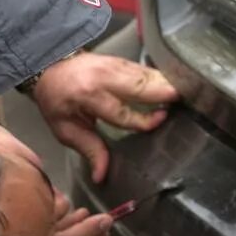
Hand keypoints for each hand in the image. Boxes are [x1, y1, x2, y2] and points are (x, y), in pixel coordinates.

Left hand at [32, 52, 178, 182]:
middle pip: (139, 84)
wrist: (48, 67)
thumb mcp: (66, 130)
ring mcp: (112, 65)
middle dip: (163, 90)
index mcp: (87, 96)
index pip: (121, 111)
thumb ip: (89, 149)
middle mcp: (103, 78)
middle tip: (185, 97)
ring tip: (187, 89)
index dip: (142, 118)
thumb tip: (101, 175)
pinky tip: (174, 80)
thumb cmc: (57, 101)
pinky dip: (160, 75)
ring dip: (166, 81)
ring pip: (145, 73)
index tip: (160, 120)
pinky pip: (144, 68)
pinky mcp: (120, 60)